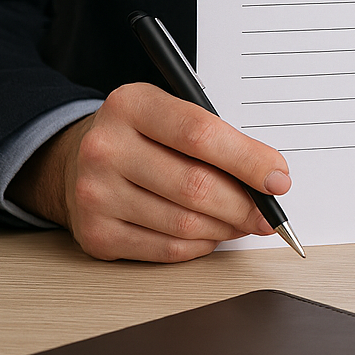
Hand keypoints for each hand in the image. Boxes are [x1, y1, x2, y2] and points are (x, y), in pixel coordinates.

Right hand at [9, 84, 290, 262]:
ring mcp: (95, 193)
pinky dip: (200, 245)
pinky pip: (166, 249)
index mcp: (132, 105)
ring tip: (241, 222)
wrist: (75, 159)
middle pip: (196, 186)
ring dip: (226, 228)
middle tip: (268, 214)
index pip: (202, 135)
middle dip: (245, 205)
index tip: (278, 179)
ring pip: (185, 224)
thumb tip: (270, 180)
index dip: (249, 161)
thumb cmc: (142, 136)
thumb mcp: (173, 114)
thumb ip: (220, 139)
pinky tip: (210, 234)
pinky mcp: (95, 234)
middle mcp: (105, 148)